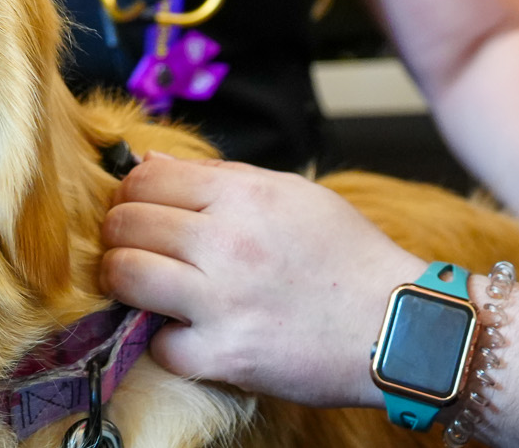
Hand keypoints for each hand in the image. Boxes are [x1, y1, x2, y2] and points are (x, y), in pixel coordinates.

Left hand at [100, 153, 420, 406]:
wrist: (400, 326)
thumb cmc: (347, 256)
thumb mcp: (291, 193)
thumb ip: (218, 176)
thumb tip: (150, 164)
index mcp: (243, 194)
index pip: (146, 178)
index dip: (131, 192)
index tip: (137, 208)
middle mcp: (227, 241)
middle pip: (126, 223)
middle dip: (119, 234)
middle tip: (133, 247)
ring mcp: (223, 300)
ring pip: (125, 276)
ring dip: (124, 280)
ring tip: (142, 286)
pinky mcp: (226, 355)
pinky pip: (158, 344)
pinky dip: (165, 341)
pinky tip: (186, 332)